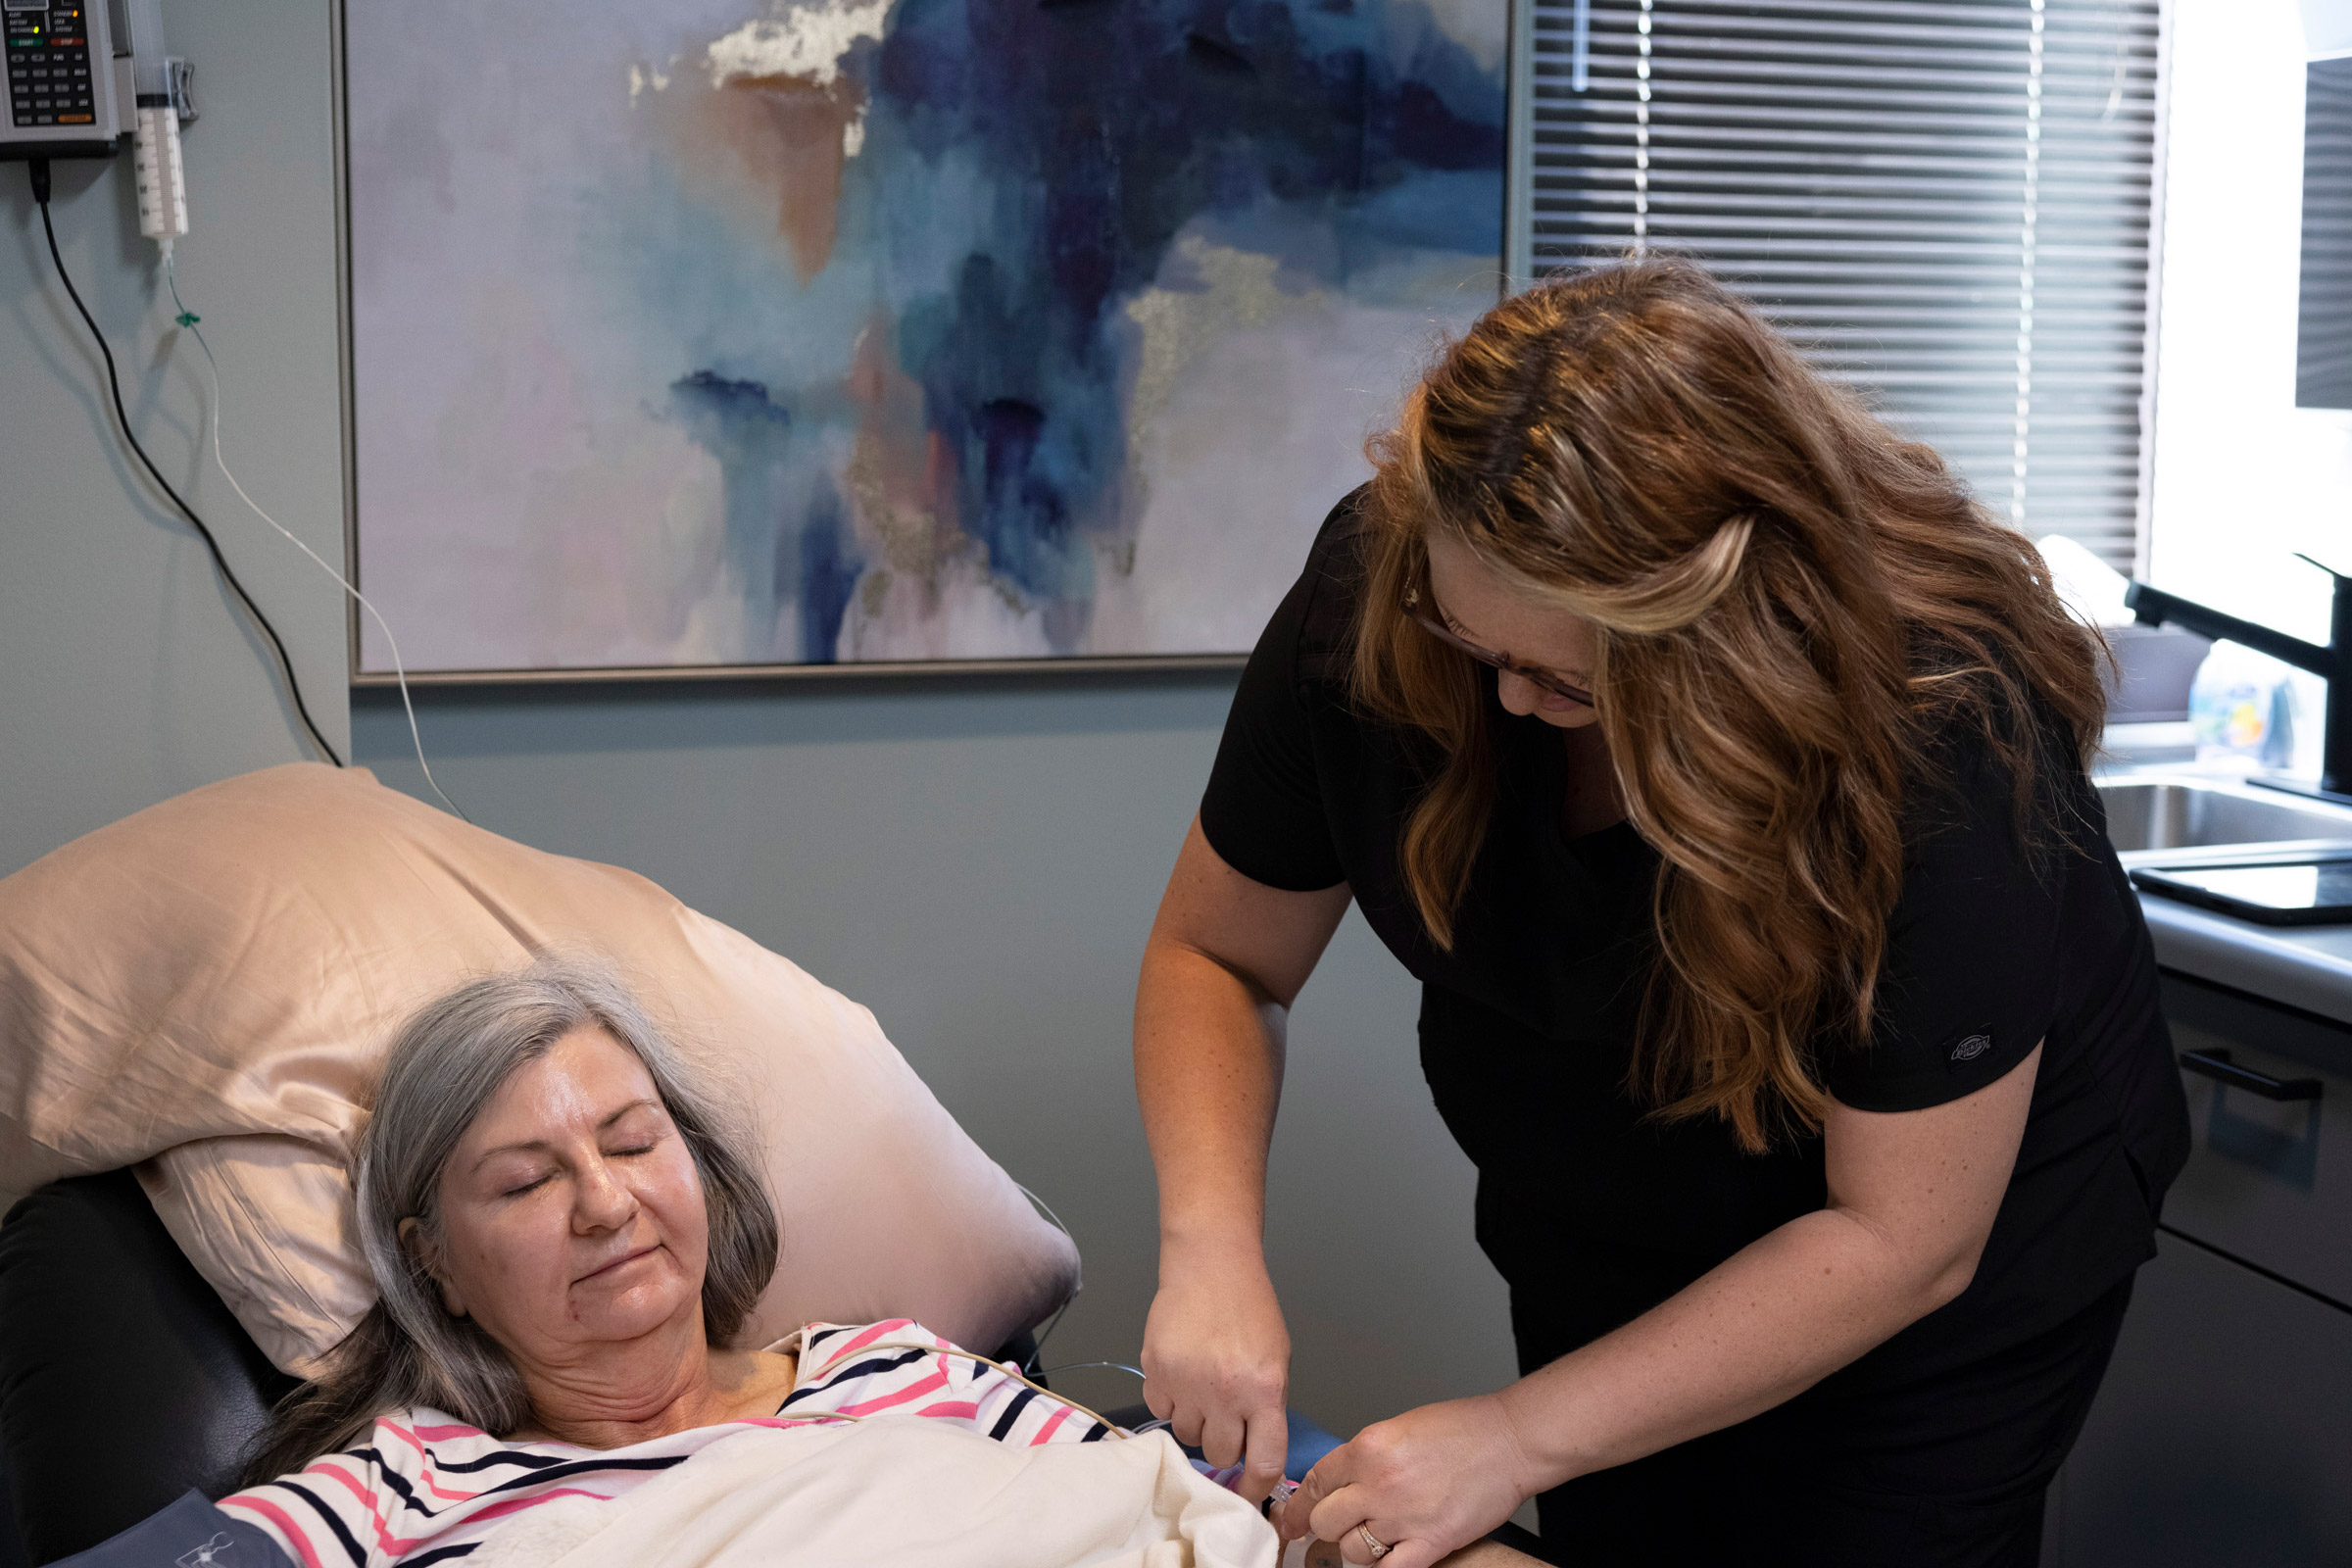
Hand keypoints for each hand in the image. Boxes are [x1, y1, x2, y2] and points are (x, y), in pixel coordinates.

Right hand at [1139, 1238, 1290, 1502]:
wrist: (1210, 1265)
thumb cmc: (1251, 1310)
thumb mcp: (1277, 1359)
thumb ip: (1267, 1407)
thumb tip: (1255, 1454)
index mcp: (1265, 1390)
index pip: (1265, 1461)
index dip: (1257, 1487)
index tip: (1250, 1494)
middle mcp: (1226, 1392)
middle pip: (1221, 1456)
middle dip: (1225, 1445)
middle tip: (1226, 1418)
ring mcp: (1187, 1383)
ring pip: (1188, 1437)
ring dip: (1196, 1422)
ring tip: (1203, 1389)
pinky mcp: (1155, 1371)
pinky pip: (1161, 1412)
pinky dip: (1170, 1401)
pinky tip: (1181, 1375)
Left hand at [1277, 1395, 1541, 1567]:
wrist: (1510, 1441)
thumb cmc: (1463, 1429)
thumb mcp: (1398, 1428)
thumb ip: (1365, 1457)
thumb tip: (1339, 1484)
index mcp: (1368, 1447)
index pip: (1315, 1483)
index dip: (1298, 1506)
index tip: (1290, 1518)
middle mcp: (1379, 1482)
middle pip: (1325, 1521)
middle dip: (1326, 1527)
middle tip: (1336, 1529)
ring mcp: (1404, 1516)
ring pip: (1351, 1550)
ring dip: (1357, 1548)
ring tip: (1376, 1537)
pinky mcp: (1431, 1542)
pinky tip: (1390, 1557)